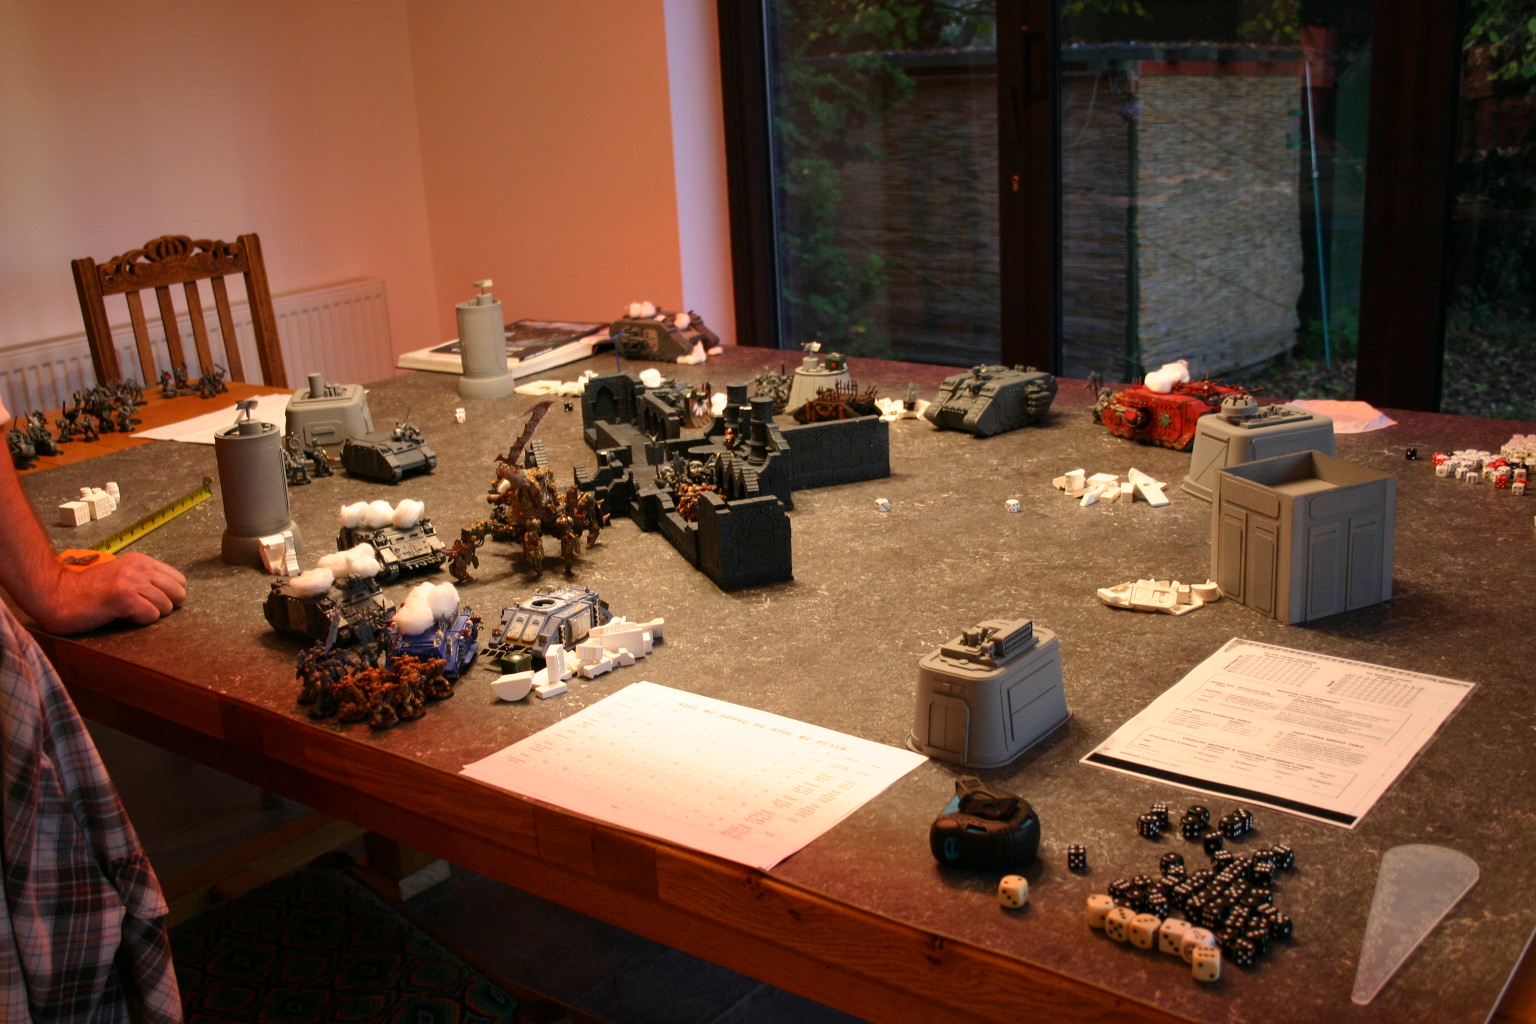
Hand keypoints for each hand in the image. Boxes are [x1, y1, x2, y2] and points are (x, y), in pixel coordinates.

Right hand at [44, 552, 186, 633]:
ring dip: (150, 614)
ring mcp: (132, 582)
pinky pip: (151, 615)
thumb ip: (144, 578)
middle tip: (141, 608)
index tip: (149, 599)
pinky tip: (122, 616)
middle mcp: (139, 568)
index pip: (178, 579)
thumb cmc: (87, 591)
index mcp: (141, 561)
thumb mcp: (120, 575)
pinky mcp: (125, 597)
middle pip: (178, 592)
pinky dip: (140, 621)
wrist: (57, 595)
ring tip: (128, 611)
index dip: (168, 594)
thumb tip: (170, 593)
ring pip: (166, 606)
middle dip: (165, 605)